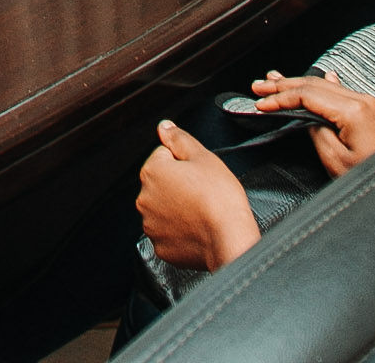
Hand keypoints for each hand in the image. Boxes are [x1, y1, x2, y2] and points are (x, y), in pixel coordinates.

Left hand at [135, 120, 262, 271]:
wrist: (229, 239)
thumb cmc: (220, 199)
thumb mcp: (204, 157)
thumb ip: (179, 139)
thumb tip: (164, 127)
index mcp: (152, 171)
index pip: (164, 155)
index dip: (185, 162)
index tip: (199, 173)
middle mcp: (144, 198)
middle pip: (161, 183)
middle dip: (178, 184)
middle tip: (202, 192)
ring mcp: (150, 224)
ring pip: (164, 208)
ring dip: (177, 207)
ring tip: (201, 211)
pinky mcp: (160, 247)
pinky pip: (168, 233)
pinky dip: (180, 231)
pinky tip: (196, 228)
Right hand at [249, 70, 374, 176]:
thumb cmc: (371, 179)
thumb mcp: (335, 160)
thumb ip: (316, 131)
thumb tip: (306, 116)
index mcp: (353, 110)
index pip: (308, 95)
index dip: (281, 98)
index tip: (261, 103)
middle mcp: (362, 100)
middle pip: (315, 84)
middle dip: (284, 85)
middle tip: (260, 85)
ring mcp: (367, 104)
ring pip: (325, 86)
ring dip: (298, 83)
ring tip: (275, 80)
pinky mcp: (369, 111)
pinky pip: (339, 92)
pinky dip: (318, 88)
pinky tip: (314, 79)